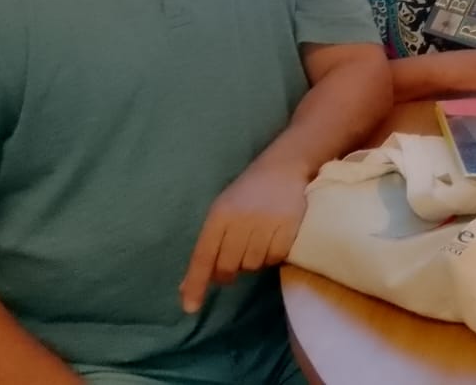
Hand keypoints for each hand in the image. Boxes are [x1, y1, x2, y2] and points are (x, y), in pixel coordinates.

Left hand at [179, 160, 308, 314]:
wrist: (284, 168)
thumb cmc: (246, 194)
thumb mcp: (221, 213)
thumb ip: (207, 249)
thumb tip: (186, 290)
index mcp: (219, 215)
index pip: (203, 256)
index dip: (196, 283)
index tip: (191, 308)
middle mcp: (241, 219)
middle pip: (229, 266)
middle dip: (228, 272)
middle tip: (234, 261)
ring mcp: (266, 223)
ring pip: (253, 265)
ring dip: (253, 262)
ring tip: (257, 242)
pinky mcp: (289, 226)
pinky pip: (275, 258)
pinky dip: (272, 256)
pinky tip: (272, 241)